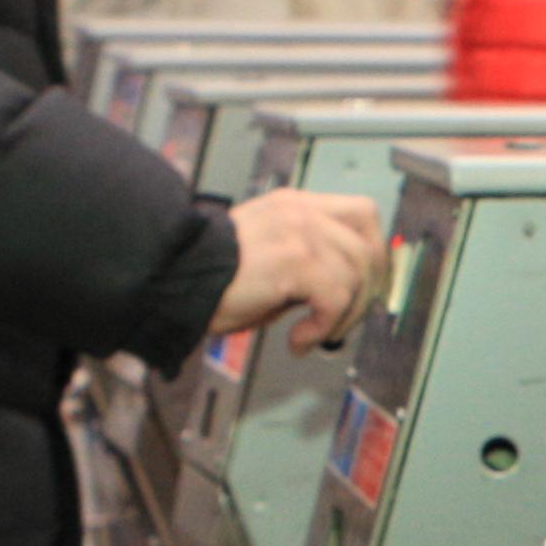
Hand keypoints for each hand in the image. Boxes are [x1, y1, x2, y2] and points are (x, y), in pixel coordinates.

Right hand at [205, 189, 382, 352]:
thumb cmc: (210, 279)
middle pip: (368, 244)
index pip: (361, 213)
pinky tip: (298, 340)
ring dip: (343, 316)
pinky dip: (323, 327)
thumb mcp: (268, 258)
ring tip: (312, 334)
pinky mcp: (295, 260)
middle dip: (367, 290)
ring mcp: (300, 232)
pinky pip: (335, 298)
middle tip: (345, 320)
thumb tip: (342, 293)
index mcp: (294, 205)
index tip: (367, 284)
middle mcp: (300, 211)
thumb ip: (305, 262)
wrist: (173, 280)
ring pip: (356, 275)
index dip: (373, 251)